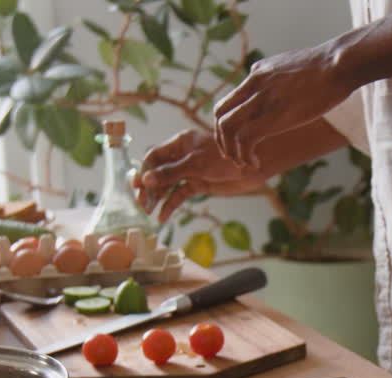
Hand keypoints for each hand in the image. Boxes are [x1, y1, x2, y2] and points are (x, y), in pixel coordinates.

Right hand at [133, 129, 268, 222]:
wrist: (253, 166)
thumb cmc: (226, 158)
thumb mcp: (196, 164)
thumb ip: (171, 173)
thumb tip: (145, 180)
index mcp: (180, 143)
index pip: (154, 157)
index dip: (144, 172)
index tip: (138, 187)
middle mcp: (182, 156)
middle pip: (157, 172)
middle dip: (148, 188)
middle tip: (142, 203)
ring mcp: (190, 171)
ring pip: (167, 185)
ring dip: (157, 198)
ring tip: (148, 211)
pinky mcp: (199, 184)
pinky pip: (180, 195)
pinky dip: (171, 205)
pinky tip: (162, 218)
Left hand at [214, 45, 355, 168]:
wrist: (340, 64)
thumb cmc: (330, 66)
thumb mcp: (297, 65)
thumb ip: (284, 76)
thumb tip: (288, 83)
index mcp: (258, 72)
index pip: (231, 99)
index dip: (230, 123)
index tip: (240, 140)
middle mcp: (254, 84)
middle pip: (220, 113)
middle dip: (222, 138)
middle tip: (233, 155)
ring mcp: (262, 99)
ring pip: (227, 127)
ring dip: (230, 150)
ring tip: (244, 163)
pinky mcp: (273, 116)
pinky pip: (244, 139)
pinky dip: (244, 155)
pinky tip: (255, 164)